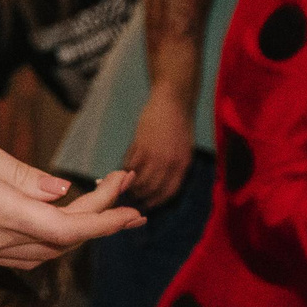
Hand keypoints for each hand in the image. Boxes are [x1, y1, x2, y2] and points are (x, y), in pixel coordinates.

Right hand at [0, 131, 144, 267]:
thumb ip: (22, 175)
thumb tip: (61, 193)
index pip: (67, 227)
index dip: (106, 220)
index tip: (133, 206)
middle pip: (61, 241)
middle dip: (99, 217)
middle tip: (122, 185)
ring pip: (45, 252)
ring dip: (76, 231)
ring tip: (101, 202)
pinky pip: (22, 254)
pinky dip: (49, 237)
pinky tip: (59, 218)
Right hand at [119, 84, 196, 208]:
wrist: (173, 100)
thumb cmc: (179, 123)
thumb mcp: (184, 148)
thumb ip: (174, 166)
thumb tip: (160, 184)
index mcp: (183, 165)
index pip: (168, 193)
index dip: (155, 202)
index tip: (146, 206)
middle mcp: (169, 163)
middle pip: (151, 190)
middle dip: (139, 198)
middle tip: (130, 200)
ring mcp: (154, 155)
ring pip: (138, 181)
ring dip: (129, 187)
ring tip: (123, 188)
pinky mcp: (141, 146)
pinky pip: (130, 166)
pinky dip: (124, 171)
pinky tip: (122, 171)